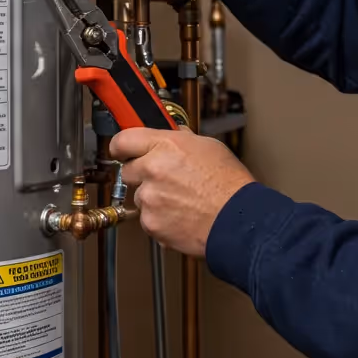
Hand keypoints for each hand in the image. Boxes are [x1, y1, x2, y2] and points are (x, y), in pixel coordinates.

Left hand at [109, 126, 253, 256]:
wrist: (237, 220)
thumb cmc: (229, 185)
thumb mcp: (209, 147)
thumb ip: (182, 140)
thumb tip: (172, 135)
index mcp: (165, 146)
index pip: (123, 140)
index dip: (121, 147)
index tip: (121, 150)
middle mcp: (152, 169)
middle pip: (128, 170)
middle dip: (141, 174)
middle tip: (164, 179)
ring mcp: (150, 198)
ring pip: (140, 196)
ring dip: (153, 198)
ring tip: (181, 200)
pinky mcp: (151, 222)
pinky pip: (147, 218)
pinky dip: (160, 218)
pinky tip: (181, 214)